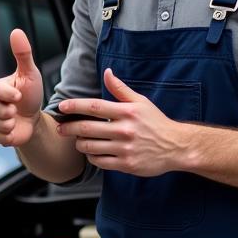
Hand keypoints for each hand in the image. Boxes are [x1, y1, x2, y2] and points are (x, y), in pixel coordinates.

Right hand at [0, 28, 43, 147]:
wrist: (34, 119)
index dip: (8, 95)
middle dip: (7, 112)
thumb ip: (23, 54)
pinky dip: (7, 137)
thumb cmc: (31, 94)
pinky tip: (13, 130)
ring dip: (8, 125)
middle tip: (16, 111)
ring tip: (16, 120)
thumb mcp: (30, 74)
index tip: (19, 97)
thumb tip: (16, 31)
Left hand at [55, 68, 182, 175]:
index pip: (94, 106)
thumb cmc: (156, 122)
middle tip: (60, 128)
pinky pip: (100, 161)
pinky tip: (91, 152)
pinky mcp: (126, 164)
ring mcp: (125, 148)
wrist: (176, 147)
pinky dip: (91, 157)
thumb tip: (107, 72)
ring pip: (90, 146)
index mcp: (127, 112)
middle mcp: (124, 130)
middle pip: (87, 128)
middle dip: (69, 128)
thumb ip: (121, 89)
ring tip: (78, 140)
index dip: (75, 106)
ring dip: (79, 143)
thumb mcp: (141, 102)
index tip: (61, 107)